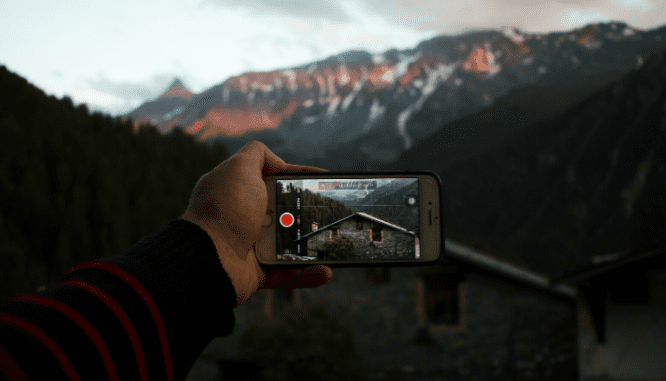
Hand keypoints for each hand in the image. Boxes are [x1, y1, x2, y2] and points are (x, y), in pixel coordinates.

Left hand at [181, 141, 332, 307]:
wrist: (208, 259)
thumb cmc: (225, 211)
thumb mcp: (239, 168)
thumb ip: (257, 154)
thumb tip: (277, 162)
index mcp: (238, 191)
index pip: (273, 179)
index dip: (298, 177)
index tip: (322, 179)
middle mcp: (243, 216)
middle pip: (285, 210)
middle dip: (308, 211)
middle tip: (331, 212)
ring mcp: (250, 245)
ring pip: (290, 243)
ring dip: (313, 245)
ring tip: (332, 243)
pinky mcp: (257, 272)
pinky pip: (287, 272)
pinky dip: (306, 273)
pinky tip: (325, 271)